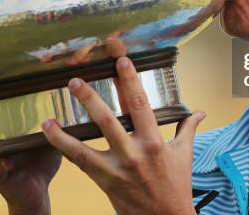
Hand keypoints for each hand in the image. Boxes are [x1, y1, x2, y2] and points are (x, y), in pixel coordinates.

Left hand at [41, 56, 205, 214]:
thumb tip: (199, 112)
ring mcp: (116, 169)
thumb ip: (188, 129)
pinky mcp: (104, 181)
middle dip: (90, 98)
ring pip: (85, 144)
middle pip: (108, 120)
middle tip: (76, 80)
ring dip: (65, 128)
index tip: (121, 61)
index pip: (140, 104)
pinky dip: (62, 145)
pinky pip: (79, 162)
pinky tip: (49, 131)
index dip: (129, 80)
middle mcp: (134, 153)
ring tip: (51, 110)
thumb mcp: (185, 155)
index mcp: (154, 142)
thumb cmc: (176, 186)